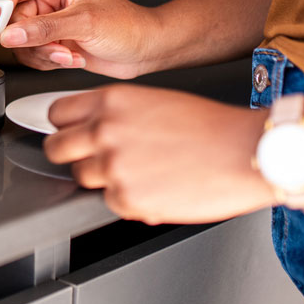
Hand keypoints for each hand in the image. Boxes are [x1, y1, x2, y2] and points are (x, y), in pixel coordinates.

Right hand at [0, 0, 160, 78]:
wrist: (147, 49)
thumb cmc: (127, 26)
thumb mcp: (84, 24)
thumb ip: (44, 29)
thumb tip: (10, 34)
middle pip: (13, 21)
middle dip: (32, 41)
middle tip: (54, 49)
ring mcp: (50, 21)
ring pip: (21, 42)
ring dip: (43, 54)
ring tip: (69, 54)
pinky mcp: (54, 40)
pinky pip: (33, 55)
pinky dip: (49, 61)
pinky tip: (73, 57)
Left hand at [43, 85, 272, 224]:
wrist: (246, 152)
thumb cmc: (210, 127)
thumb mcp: (154, 101)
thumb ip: (115, 113)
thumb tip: (88, 127)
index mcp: (111, 101)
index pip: (58, 114)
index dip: (65, 126)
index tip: (71, 133)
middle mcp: (106, 130)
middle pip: (57, 148)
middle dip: (71, 155)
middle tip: (95, 159)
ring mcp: (114, 166)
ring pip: (82, 177)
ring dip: (103, 178)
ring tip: (138, 171)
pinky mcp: (127, 199)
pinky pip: (110, 202)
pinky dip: (128, 200)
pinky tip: (155, 186)